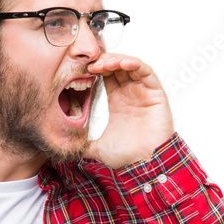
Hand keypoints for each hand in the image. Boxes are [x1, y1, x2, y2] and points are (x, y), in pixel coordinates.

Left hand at [83, 53, 174, 168]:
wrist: (144, 164)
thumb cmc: (126, 157)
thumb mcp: (97, 148)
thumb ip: (83, 145)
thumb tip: (68, 150)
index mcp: (118, 102)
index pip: (107, 77)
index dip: (97, 69)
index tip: (84, 70)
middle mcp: (131, 94)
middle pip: (118, 67)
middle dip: (104, 61)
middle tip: (92, 64)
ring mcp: (143, 92)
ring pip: (131, 65)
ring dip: (117, 60)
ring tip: (104, 63)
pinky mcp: (156, 93)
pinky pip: (146, 71)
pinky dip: (134, 64)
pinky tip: (121, 63)